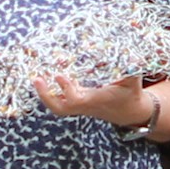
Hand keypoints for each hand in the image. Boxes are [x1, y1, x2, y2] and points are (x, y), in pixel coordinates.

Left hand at [36, 73, 153, 126]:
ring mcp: (80, 106)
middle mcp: (85, 105)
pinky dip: (51, 92)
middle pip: (61, 108)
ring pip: (58, 106)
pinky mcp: (78, 103)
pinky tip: (44, 79)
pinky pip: (60, 101)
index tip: (59, 75)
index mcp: (96, 100)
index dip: (67, 89)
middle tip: (36, 79)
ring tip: (36, 78)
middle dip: (46, 96)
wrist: (128, 112)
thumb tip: (129, 56)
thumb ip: (131, 70)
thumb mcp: (133, 82)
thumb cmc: (130, 95)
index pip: (77, 99)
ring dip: (45, 94)